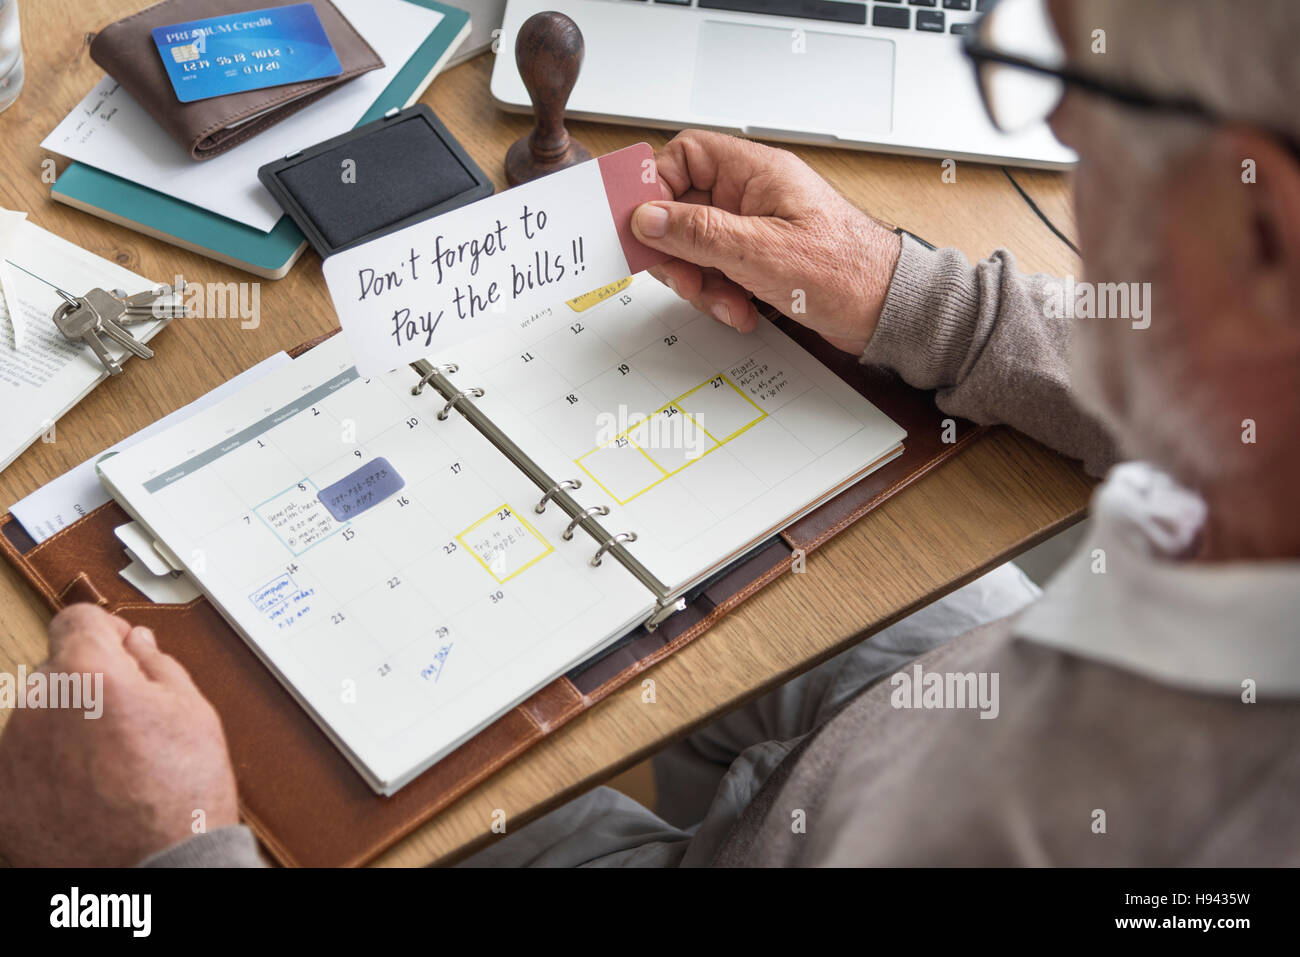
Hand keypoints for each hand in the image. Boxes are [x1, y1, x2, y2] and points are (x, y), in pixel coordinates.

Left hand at [0, 604, 238, 865]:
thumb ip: (160, 667)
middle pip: (58, 671)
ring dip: (66, 730)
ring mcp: (13, 756)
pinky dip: (46, 773)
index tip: (117, 648)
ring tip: (111, 766)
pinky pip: (22, 766)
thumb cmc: (180, 799)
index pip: (78, 618)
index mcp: (90, 675)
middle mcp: (39, 707)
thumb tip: (138, 646)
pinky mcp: (0, 800)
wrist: (155, 872)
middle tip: (129, 722)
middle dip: (89, 685)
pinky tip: (86, 791)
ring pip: (39, 720)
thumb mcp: (194, 715)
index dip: (104, 629)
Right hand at [632, 130, 901, 354]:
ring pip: (696, 248)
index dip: (656, 187)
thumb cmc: (848, 271)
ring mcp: (754, 230)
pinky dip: (721, 297)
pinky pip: (717, 273)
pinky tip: (742, 311)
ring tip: (728, 303)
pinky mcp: (759, 261)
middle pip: (682, 210)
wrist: (888, 312)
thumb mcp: (760, 252)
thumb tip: (647, 217)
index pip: (684, 157)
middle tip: (686, 278)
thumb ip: (698, 232)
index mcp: (755, 173)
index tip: (641, 224)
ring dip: (702, 283)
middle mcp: (752, 195)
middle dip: (678, 252)